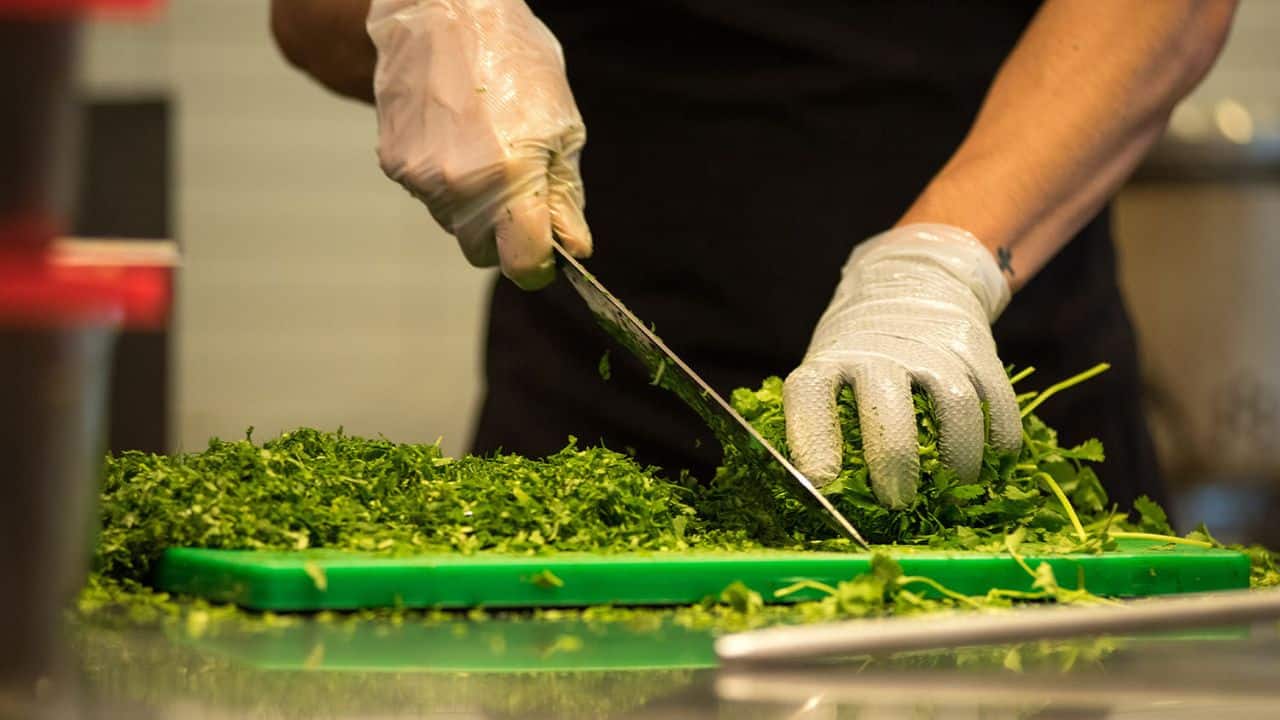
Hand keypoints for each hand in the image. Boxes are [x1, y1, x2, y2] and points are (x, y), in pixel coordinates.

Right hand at [367, 0, 590, 288]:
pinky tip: (454, 133)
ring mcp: (421, 178)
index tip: (546, 253)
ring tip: (483, 144)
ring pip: (454, 223)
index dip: (538, 265)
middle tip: (518, 187)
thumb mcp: (561, 124)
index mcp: (511, 178)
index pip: (522, 264)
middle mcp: (460, 187)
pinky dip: (444, 178)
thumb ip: (564, 195)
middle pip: (483, 253)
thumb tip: (573, 247)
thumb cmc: (512, 59)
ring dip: (473, 203)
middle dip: (504, 235)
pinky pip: (428, 194)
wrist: (440, 11)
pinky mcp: (394, 164)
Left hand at [783, 224, 1020, 508]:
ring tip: (955, 488)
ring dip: (958, 457)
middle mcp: (878, 351)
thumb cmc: (860, 353)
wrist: (911, 281)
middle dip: (893, 463)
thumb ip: (830, 424)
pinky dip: (1000, 436)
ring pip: (953, 406)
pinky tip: (996, 462)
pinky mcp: (974, 347)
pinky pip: (994, 398)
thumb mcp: (831, 372)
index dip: (813, 440)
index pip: (812, 396)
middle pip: (886, 410)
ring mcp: (929, 347)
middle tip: (896, 503)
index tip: (821, 482)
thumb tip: (828, 499)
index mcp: (831, 360)